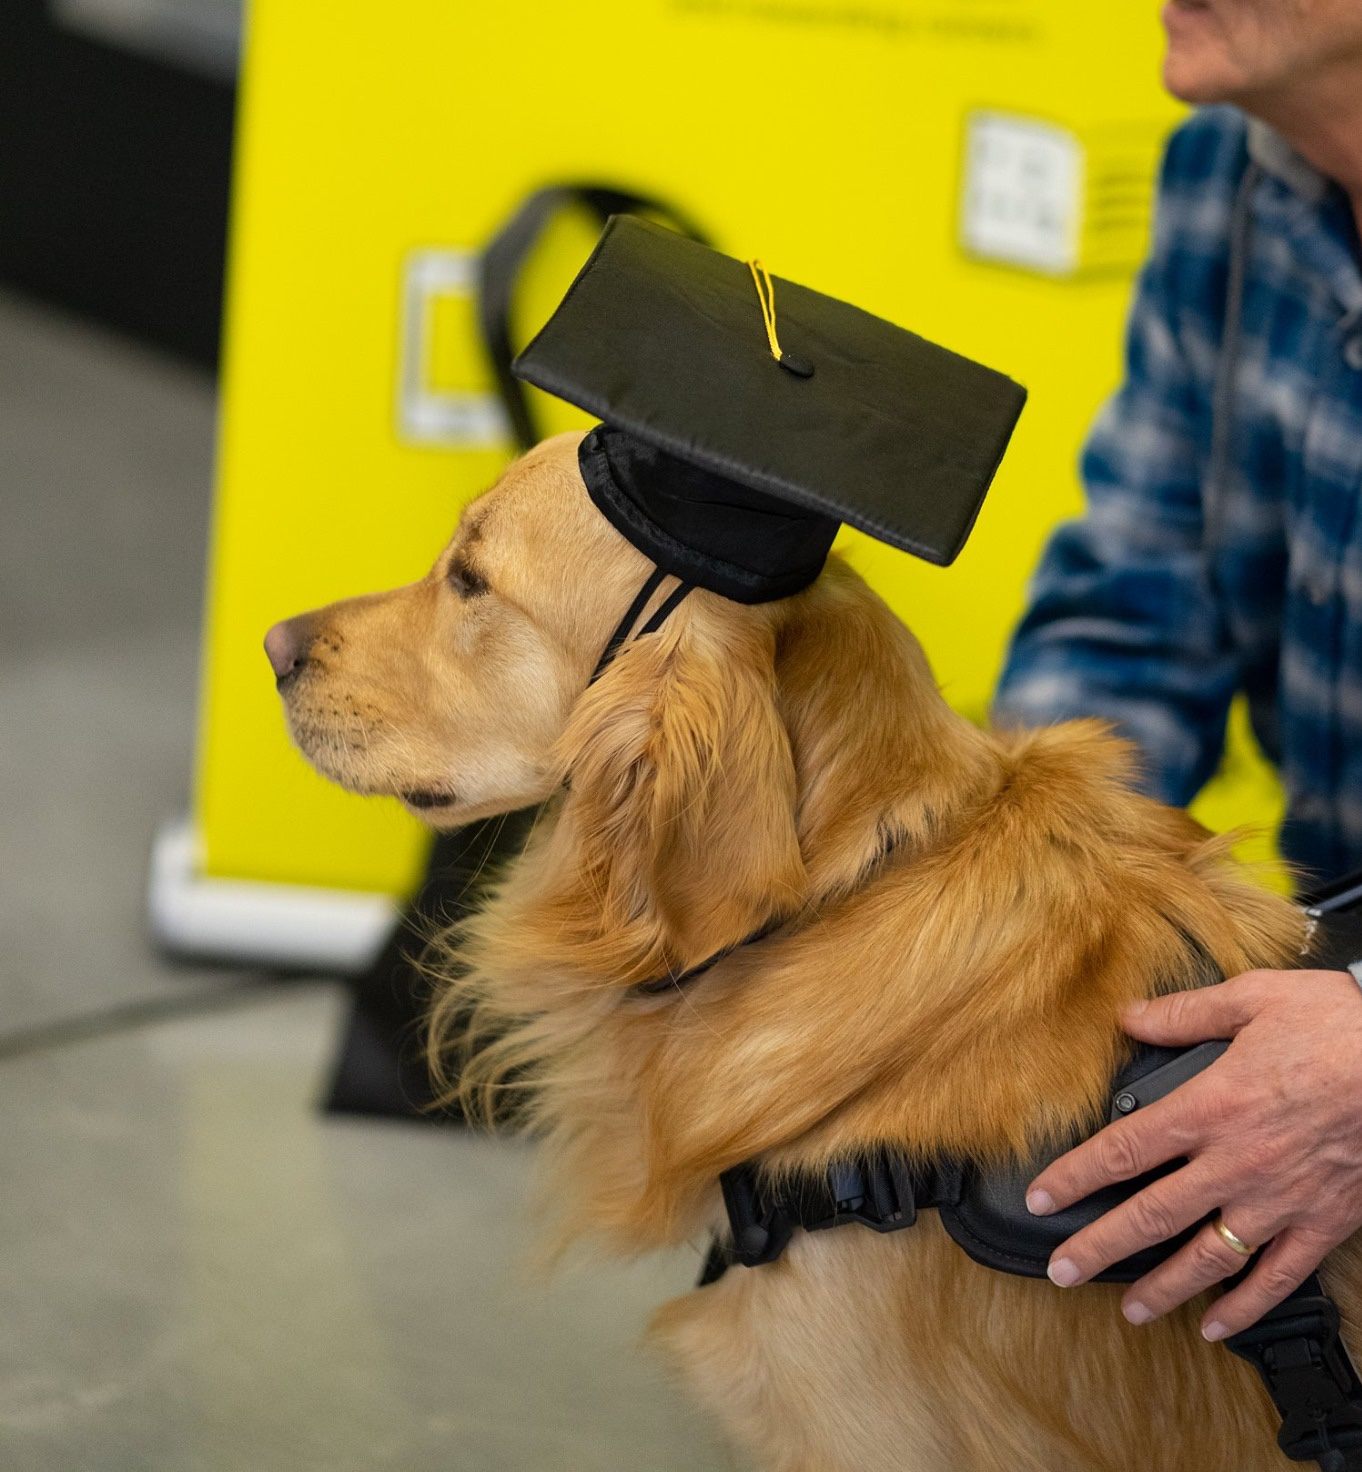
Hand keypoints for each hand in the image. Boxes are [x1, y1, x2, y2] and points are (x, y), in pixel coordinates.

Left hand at [1025, 968, 1361, 1338]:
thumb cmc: (1338, 1025)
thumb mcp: (1252, 998)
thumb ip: (1184, 1013)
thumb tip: (1130, 1017)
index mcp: (1211, 1106)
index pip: (1124, 1150)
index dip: (1075, 1176)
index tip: (1042, 1197)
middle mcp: (1237, 1162)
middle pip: (1152, 1215)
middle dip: (1100, 1246)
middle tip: (1062, 1269)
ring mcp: (1279, 1200)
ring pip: (1208, 1257)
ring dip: (1163, 1287)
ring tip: (1130, 1309)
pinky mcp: (1322, 1222)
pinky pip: (1277, 1277)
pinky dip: (1246, 1306)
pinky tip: (1217, 1324)